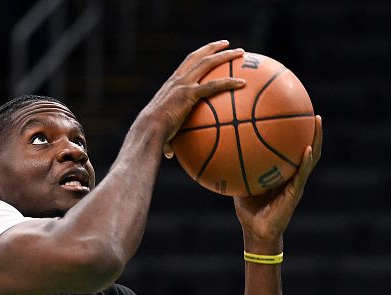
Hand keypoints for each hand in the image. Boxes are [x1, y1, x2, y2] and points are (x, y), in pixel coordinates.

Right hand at [135, 40, 246, 156]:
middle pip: (198, 56)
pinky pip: (213, 85)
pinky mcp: (189, 94)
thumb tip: (171, 154)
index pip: (186, 64)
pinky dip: (229, 82)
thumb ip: (169, 139)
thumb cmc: (153, 135)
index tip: (211, 51)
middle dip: (214, 48)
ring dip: (225, 56)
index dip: (199, 55)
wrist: (148, 130)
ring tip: (240, 52)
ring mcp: (183, 85)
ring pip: (207, 63)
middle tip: (228, 44)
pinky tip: (243, 83)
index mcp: (171, 84)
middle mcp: (177, 80)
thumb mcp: (161, 131)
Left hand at [234, 115, 322, 251]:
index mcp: (282, 172)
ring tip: (318, 121)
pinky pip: (302, 174)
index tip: (295, 113)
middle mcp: (292, 175)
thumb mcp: (239, 184)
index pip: (291, 148)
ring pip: (311, 157)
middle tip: (312, 110)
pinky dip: (306, 161)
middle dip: (311, 129)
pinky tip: (307, 148)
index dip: (295, 132)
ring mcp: (296, 183)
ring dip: (316, 139)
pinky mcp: (295, 193)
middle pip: (306, 147)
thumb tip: (219, 149)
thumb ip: (235, 168)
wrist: (256, 232)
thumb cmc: (248, 210)